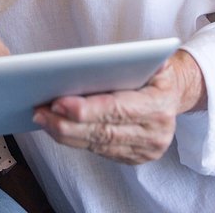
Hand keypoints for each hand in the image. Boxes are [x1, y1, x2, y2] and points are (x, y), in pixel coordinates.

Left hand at [31, 51, 204, 164]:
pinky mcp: (135, 158)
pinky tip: (57, 127)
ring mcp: (146, 150)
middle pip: (102, 132)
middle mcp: (155, 133)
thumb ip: (132, 58)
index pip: (117, 110)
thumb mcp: (152, 58)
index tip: (58, 102)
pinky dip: (76, 140)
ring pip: (97, 145)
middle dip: (67, 123)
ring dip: (65, 133)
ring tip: (42, 117)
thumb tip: (100, 60)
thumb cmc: (155, 72)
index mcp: (159, 106)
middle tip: (40, 111)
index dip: (86, 109)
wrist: (174, 95)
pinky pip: (99, 151)